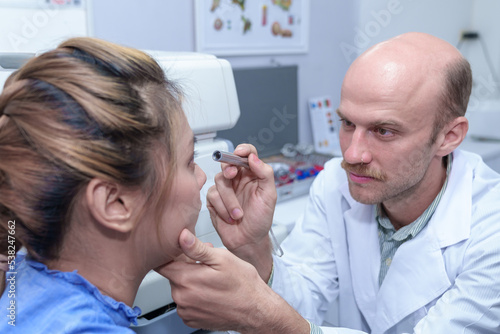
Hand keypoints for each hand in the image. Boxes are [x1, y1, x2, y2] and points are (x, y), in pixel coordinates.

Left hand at [156, 229, 309, 333]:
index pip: (163, 264)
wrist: (256, 310)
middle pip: (173, 276)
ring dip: (191, 282)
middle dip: (187, 267)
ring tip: (211, 279)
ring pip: (180, 289)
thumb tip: (181, 236)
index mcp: (186, 279)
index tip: (183, 253)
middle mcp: (182, 297)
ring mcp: (186, 311)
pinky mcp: (191, 320)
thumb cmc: (243, 284)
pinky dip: (194, 297)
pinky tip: (210, 293)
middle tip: (207, 264)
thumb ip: (197, 248)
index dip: (173, 255)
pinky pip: (186, 304)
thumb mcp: (222, 258)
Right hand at [207, 144, 276, 276]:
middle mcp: (238, 179)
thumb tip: (253, 158)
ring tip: (238, 214)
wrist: (248, 241)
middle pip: (227, 163)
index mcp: (252, 175)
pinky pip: (212, 196)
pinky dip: (222, 208)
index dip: (242, 150)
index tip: (240, 153)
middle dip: (229, 169)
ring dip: (229, 200)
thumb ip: (265, 174)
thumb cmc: (260, 220)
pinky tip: (229, 217)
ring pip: (219, 181)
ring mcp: (225, 189)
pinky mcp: (214, 200)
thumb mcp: (269, 196)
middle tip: (232, 175)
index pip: (247, 154)